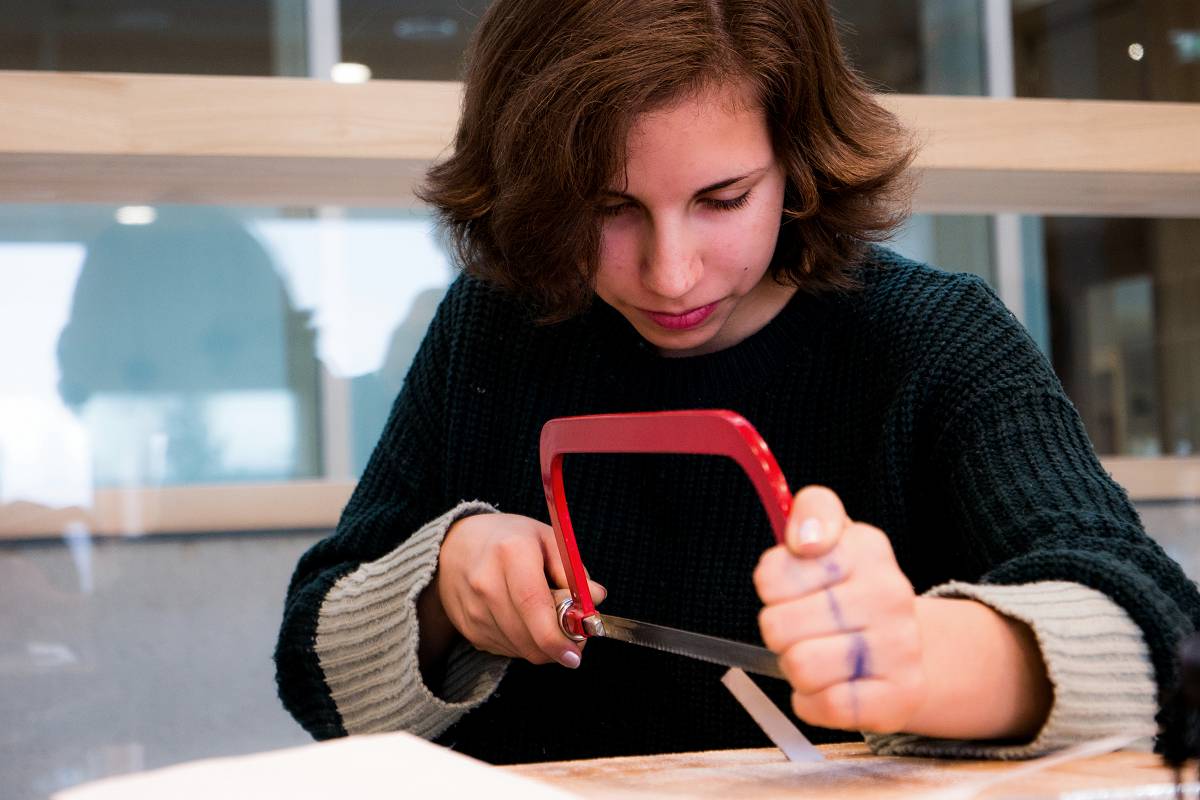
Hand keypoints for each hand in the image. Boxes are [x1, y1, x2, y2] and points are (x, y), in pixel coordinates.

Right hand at [435, 512, 605, 667]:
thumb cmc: (510, 539)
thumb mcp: (547, 539)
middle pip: (528, 635)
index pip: (533, 604)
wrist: (456, 545)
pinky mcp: (468, 628)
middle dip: (557, 645)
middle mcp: (486, 582)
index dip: (556, 636)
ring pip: (520, 648)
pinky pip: (506, 650)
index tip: (575, 654)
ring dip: (541, 645)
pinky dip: (523, 643)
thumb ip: (573, 571)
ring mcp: (473, 608)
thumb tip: (596, 598)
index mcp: (511, 552)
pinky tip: (523, 621)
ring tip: (545, 620)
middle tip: (573, 637)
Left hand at [753, 487, 924, 733]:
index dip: (770, 583)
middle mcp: (889, 592)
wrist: (904, 645)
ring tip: (819, 654)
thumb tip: (803, 540)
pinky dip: (814, 701)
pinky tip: (831, 684)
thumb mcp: (830, 536)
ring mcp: (900, 645)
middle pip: (777, 624)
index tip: (791, 585)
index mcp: (866, 547)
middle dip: (779, 630)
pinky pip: (826, 705)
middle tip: (803, 627)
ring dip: (796, 667)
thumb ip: (811, 512)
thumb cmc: (848, 590)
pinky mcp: (901, 694)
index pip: (774, 571)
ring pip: (800, 666)